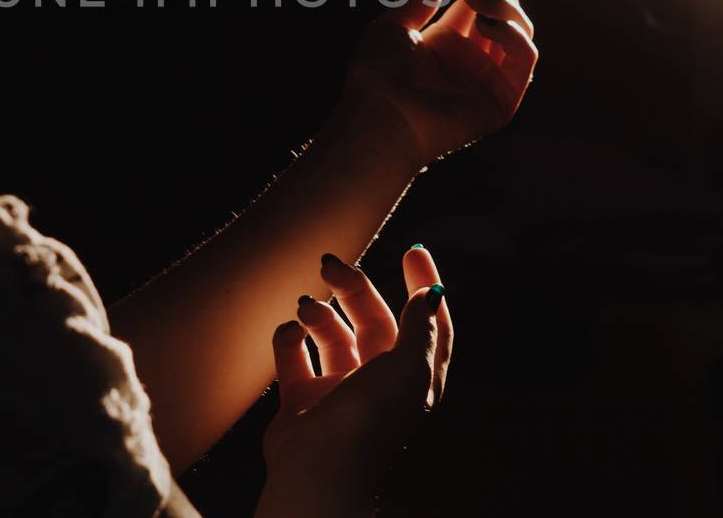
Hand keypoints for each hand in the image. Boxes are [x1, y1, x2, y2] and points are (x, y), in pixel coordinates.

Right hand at [256, 247, 453, 516]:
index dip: (424, 288)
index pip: (428, 324)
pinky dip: (290, 337)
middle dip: (353, 288)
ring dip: (319, 312)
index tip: (414, 251)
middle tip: (330, 263)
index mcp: (414, 378)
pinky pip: (294, 357)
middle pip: (372, 320)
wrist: (320, 472)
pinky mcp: (301, 402)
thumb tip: (432, 294)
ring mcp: (338, 393)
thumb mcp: (409, 369)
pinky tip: (290, 331)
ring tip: (306, 307)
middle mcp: (378, 384)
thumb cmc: (372, 421)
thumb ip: (422, 328)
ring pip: (331, 335)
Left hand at [344, 0, 536, 161]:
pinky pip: (525, 57)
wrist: (377, 115)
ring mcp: (491, 77)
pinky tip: (486, 24)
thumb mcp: (392, 26)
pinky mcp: (503, 98)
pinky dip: (513, 34)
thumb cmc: (376, 75)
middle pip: (505, 7)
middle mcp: (474, 56)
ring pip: (520, 28)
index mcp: (448, 40)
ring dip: (502, 4)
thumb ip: (419, 0)